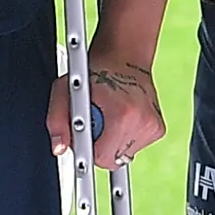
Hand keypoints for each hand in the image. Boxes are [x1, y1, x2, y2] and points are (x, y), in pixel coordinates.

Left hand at [50, 61, 166, 171]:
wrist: (124, 56)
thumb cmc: (94, 71)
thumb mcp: (64, 90)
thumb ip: (57, 121)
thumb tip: (60, 148)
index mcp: (122, 114)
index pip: (102, 158)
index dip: (88, 149)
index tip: (84, 140)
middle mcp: (142, 121)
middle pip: (112, 158)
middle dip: (100, 145)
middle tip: (95, 122)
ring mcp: (153, 126)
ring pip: (123, 154)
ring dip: (112, 141)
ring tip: (109, 117)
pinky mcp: (158, 128)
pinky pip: (134, 146)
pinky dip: (124, 137)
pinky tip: (120, 118)